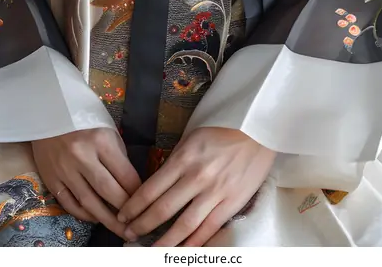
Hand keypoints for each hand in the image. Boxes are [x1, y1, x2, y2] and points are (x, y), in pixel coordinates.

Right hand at [32, 127, 140, 236]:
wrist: (46, 115)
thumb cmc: (82, 121)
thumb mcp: (106, 129)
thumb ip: (117, 154)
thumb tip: (130, 183)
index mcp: (100, 140)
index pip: (125, 174)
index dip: (137, 193)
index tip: (145, 203)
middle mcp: (82, 156)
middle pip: (108, 191)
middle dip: (125, 211)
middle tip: (137, 224)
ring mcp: (64, 169)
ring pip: (89, 202)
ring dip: (107, 220)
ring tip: (121, 230)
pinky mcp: (51, 179)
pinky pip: (69, 204)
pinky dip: (84, 214)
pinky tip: (96, 218)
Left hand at [117, 127, 275, 246]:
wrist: (257, 130)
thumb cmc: (223, 131)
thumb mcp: (192, 138)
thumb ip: (175, 161)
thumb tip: (157, 184)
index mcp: (184, 158)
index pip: (150, 189)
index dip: (133, 206)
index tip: (123, 215)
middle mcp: (196, 177)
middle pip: (162, 209)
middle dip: (142, 225)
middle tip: (128, 234)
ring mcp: (215, 192)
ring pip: (184, 225)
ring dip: (163, 241)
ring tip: (149, 250)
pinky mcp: (232, 203)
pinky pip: (208, 229)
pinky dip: (193, 243)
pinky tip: (181, 250)